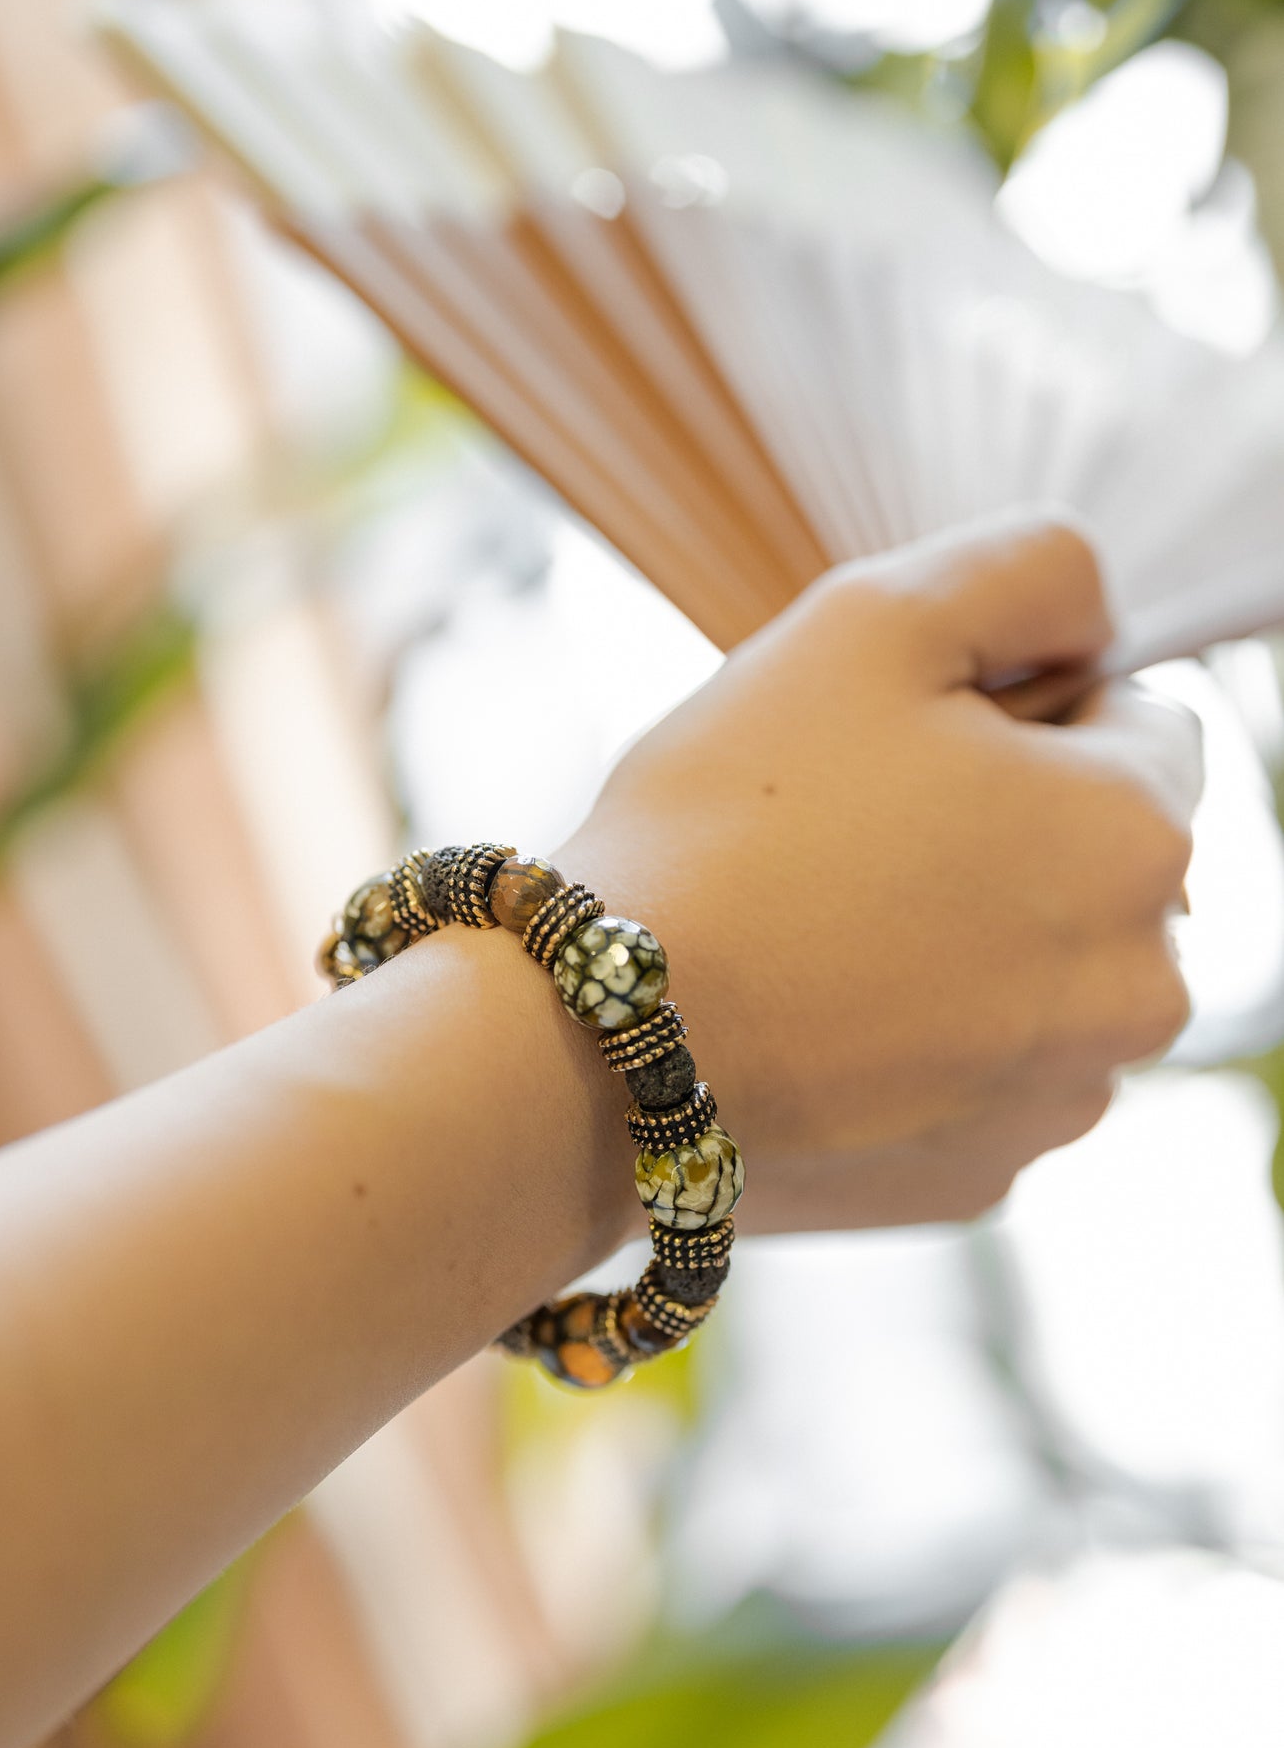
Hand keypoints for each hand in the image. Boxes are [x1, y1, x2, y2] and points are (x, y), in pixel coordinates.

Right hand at [558, 510, 1200, 1228]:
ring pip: (1042, 972)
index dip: (1022, 706)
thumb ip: (1026, 569)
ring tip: (824, 929)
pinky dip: (920, 1041)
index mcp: (1141, 837)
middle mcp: (1140, 988)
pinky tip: (818, 1018)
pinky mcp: (981, 1178)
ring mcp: (1060, 1100)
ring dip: (966, 938)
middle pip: (1098, 860)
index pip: (1144, 722)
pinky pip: (976, 1075)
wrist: (602, 1045)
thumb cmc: (729, 825)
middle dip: (1005, 830)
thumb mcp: (872, 621)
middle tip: (850, 831)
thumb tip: (1095, 615)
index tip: (904, 740)